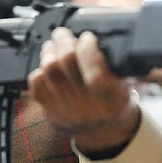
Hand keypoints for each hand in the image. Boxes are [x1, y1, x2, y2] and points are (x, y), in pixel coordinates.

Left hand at [27, 28, 139, 153]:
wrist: (103, 130)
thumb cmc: (114, 99)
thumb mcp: (126, 82)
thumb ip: (116, 61)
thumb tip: (100, 32)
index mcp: (112, 97)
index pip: (96, 73)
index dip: (88, 49)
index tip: (88, 37)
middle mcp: (89, 106)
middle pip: (66, 62)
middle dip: (63, 40)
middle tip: (64, 33)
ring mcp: (66, 109)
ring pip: (48, 69)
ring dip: (49, 50)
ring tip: (54, 45)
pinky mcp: (50, 110)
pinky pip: (35, 83)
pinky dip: (39, 68)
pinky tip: (47, 64)